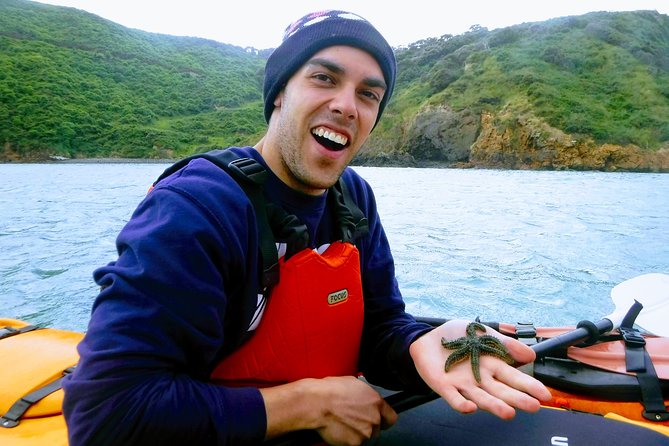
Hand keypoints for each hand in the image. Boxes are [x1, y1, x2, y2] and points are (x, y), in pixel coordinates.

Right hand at [261, 376, 396, 444]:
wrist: (316, 403)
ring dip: (356, 433)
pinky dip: (346, 439)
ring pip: (364, 437)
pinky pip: (353, 444)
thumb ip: (365, 395)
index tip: (380, 421)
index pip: (391, 417)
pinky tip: (337, 429)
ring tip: (342, 423)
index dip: (384, 420)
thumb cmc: (330, 390)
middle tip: (352, 420)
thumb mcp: (353, 384)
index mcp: (376, 402)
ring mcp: (365, 432)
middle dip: (366, 426)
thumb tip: (365, 398)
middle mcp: (374, 418)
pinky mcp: (354, 443)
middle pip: (376, 429)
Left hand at [409, 319, 551, 418]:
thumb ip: (506, 343)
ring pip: (481, 398)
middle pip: (501, 391)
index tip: (544, 395)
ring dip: (494, 406)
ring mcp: (463, 385)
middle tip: (533, 406)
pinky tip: (470, 407)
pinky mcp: (445, 387)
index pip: (514, 378)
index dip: (529, 386)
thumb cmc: (458, 337)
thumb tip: (531, 354)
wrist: (429, 337)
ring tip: (509, 412)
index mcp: (492, 366)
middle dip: (518, 399)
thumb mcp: (484, 334)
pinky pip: (454, 399)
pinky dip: (462, 404)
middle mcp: (481, 379)